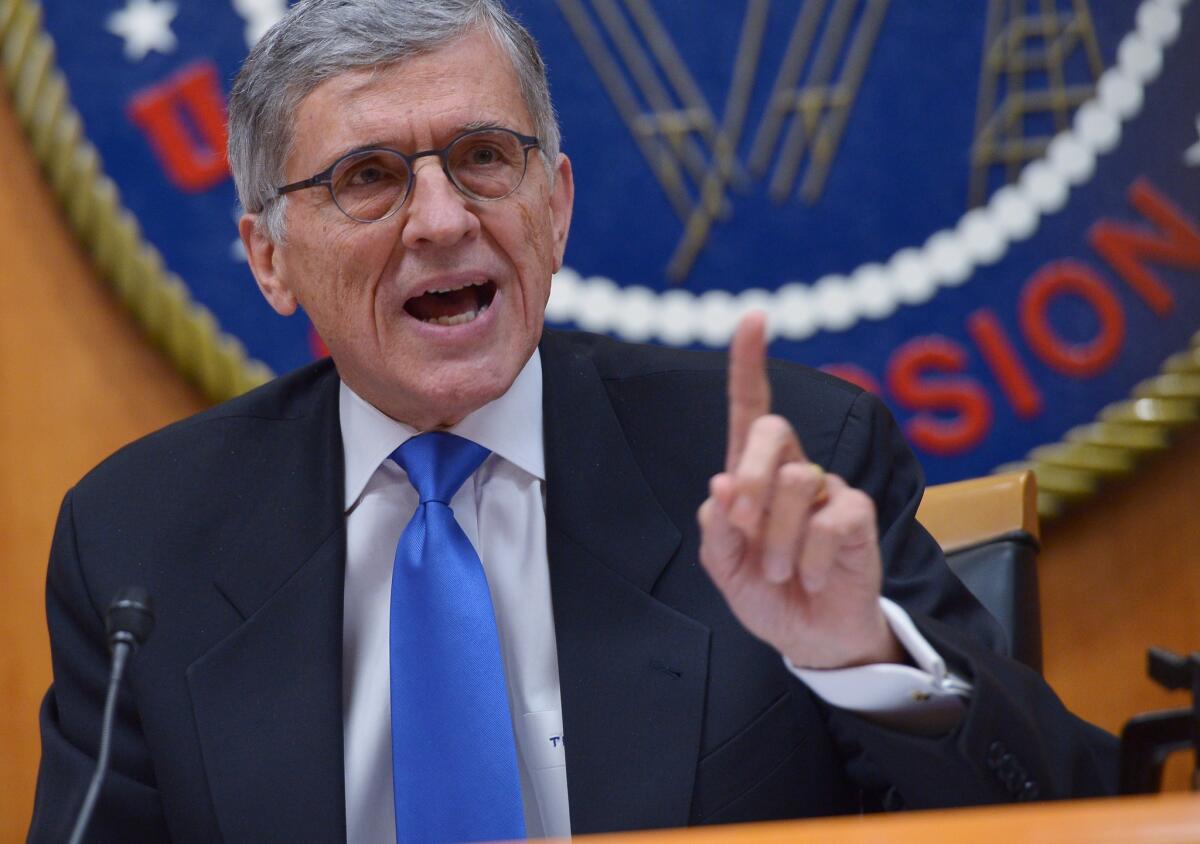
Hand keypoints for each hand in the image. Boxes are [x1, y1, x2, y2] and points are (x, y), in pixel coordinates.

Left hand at [697, 313, 903, 668]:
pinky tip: (810, 575)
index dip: (749, 364)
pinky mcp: (857, 514)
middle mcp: (793, 470)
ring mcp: (828, 490)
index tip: (753, 318)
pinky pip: (830, 517)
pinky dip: (807, 556)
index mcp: (753, 475)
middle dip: (750, 475)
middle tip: (742, 523)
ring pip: (796, 482)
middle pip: (771, 430)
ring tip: (779, 571)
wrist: (811, 638)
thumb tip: (721, 485)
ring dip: (774, 540)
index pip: (751, 409)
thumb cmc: (767, 594)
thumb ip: (717, 529)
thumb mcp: (725, 568)